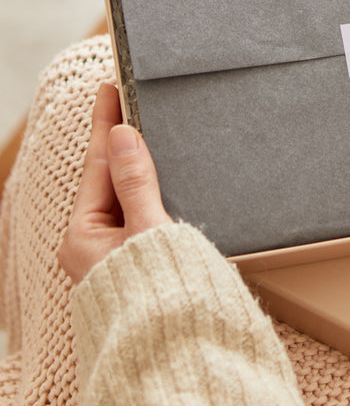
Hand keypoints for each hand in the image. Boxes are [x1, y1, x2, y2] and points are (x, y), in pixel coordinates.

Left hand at [59, 83, 172, 284]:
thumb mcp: (148, 229)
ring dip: (135, 161)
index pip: (99, 164)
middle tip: (126, 99)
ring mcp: (114, 252)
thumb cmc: (160, 293)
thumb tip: (122, 136)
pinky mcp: (137, 258)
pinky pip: (139, 210)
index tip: (109, 88)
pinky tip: (159, 172)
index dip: (105, 124)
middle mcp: (93, 244)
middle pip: (108, 177)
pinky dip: (148, 186)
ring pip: (124, 193)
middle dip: (118, 139)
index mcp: (85, 236)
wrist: (179, 345)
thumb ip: (136, 182)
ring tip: (142, 128)